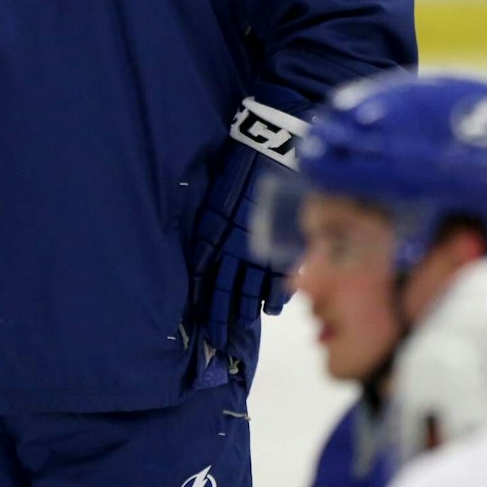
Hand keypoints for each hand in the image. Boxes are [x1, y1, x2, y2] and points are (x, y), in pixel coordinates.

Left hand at [192, 142, 296, 360]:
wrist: (274, 146)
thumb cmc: (239, 165)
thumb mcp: (216, 196)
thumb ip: (210, 231)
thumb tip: (202, 262)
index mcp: (216, 232)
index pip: (206, 277)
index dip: (205, 304)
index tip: (202, 326)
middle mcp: (238, 245)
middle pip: (228, 290)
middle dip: (223, 317)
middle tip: (219, 340)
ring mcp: (264, 245)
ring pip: (254, 288)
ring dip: (248, 310)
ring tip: (243, 328)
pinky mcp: (285, 240)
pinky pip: (280, 276)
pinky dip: (276, 295)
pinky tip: (272, 309)